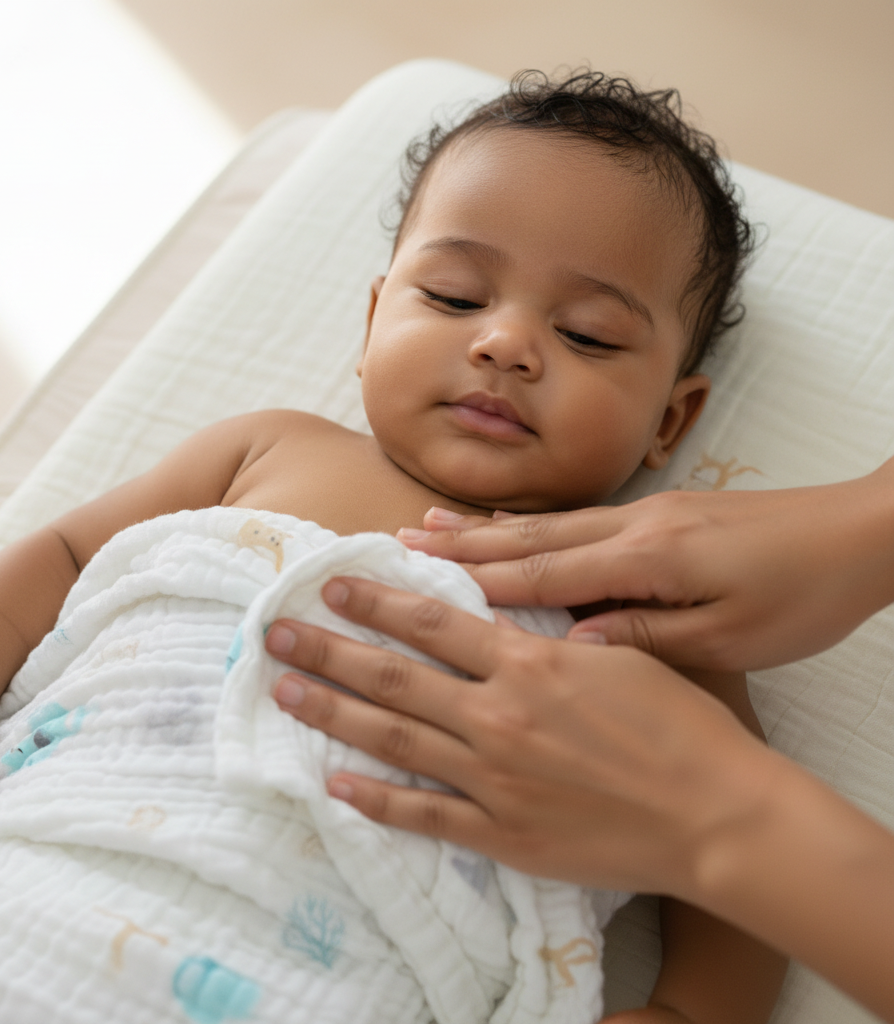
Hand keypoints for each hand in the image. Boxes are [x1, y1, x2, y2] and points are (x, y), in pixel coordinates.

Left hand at [265, 576, 771, 898]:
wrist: (715, 815)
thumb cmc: (681, 727)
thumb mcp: (616, 659)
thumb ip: (548, 642)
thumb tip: (498, 624)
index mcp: (528, 664)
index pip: (432, 622)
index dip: (377, 600)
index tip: (332, 584)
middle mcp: (497, 715)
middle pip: (393, 676)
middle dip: (329, 650)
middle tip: (276, 633)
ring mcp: (493, 777)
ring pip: (393, 737)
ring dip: (332, 712)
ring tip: (285, 692)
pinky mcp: (500, 832)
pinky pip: (423, 814)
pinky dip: (375, 798)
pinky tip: (334, 782)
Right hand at [400, 463, 893, 670]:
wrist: (859, 533)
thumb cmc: (800, 595)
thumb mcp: (728, 639)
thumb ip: (643, 639)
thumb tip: (568, 646)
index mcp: (647, 558)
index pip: (542, 570)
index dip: (475, 575)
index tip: (417, 573)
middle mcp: (634, 526)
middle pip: (531, 536)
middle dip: (461, 544)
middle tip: (400, 542)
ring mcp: (646, 514)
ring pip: (549, 522)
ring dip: (486, 527)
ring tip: (433, 525)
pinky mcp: (661, 514)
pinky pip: (578, 521)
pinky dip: (532, 524)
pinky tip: (509, 524)